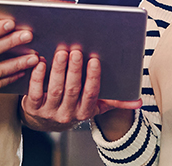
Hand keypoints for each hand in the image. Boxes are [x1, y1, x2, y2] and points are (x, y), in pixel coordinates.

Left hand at [20, 48, 141, 131]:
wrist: (44, 121)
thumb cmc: (73, 105)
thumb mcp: (94, 106)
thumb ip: (115, 101)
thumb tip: (138, 102)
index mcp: (84, 112)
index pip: (91, 94)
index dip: (92, 77)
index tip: (94, 60)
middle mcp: (67, 114)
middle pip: (72, 90)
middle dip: (75, 70)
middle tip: (76, 51)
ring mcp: (49, 112)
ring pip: (54, 89)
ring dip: (58, 70)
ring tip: (61, 52)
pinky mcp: (32, 108)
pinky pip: (34, 92)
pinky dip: (37, 77)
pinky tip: (41, 62)